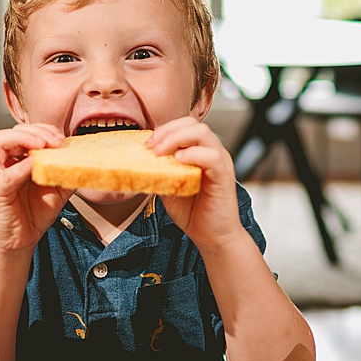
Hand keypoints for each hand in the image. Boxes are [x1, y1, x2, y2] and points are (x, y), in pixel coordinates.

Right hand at [0, 123, 70, 250]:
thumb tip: (85, 159)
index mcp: (19, 158)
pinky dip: (20, 166)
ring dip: (23, 138)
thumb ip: (67, 173)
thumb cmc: (34, 214)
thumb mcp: (58, 190)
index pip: (28, 132)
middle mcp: (5, 162)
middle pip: (14, 131)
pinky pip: (4, 173)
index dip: (46, 130)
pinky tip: (34, 167)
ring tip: (42, 145)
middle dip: (38, 130)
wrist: (20, 241)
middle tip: (57, 141)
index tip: (63, 140)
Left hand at [148, 117, 244, 247]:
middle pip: (192, 123)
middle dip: (168, 130)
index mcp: (199, 151)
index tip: (146, 144)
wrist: (212, 236)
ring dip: (177, 138)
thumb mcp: (168, 186)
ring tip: (161, 152)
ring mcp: (219, 162)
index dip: (164, 129)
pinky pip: (212, 156)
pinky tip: (179, 161)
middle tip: (151, 146)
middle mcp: (211, 152)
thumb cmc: (193, 212)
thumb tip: (137, 162)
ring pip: (203, 133)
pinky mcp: (223, 175)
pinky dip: (194, 154)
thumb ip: (159, 171)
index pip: (184, 125)